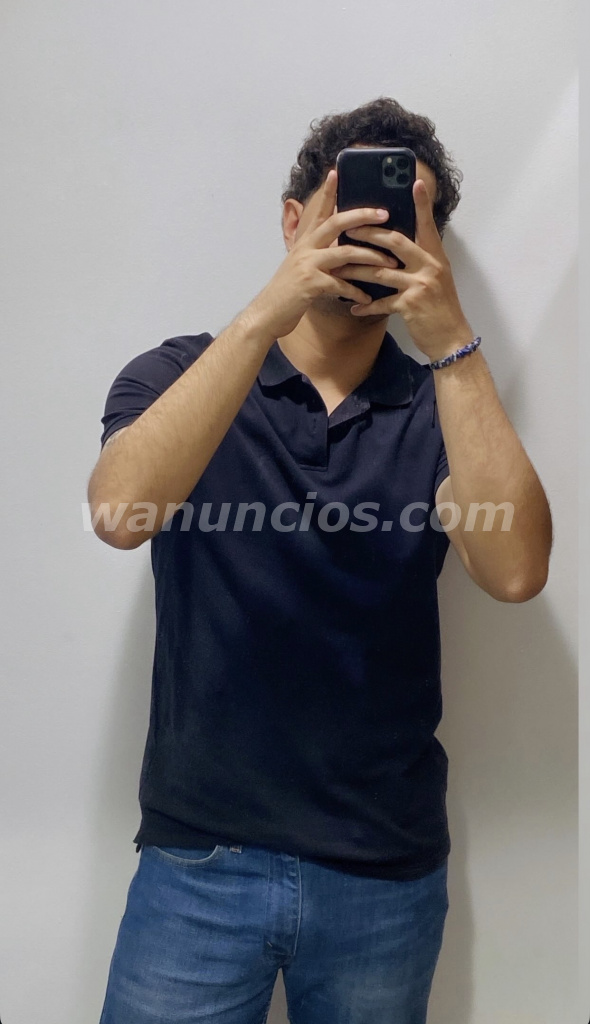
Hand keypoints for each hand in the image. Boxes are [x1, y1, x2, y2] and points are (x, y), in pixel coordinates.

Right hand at [245, 170, 398, 339]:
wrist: (267, 314)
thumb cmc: (289, 293)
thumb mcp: (301, 267)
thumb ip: (318, 256)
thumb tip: (340, 250)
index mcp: (305, 242)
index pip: (319, 211)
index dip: (327, 192)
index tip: (336, 172)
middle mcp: (306, 248)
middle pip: (336, 223)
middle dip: (362, 216)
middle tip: (384, 213)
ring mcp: (308, 265)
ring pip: (345, 253)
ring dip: (371, 257)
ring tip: (390, 263)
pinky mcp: (311, 285)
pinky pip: (341, 285)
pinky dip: (357, 292)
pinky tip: (368, 299)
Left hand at [335, 179, 472, 360]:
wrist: (451, 338)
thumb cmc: (441, 308)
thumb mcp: (437, 278)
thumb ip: (421, 261)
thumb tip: (398, 248)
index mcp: (435, 256)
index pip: (427, 225)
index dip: (421, 204)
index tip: (415, 182)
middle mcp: (429, 266)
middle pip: (395, 242)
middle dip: (369, 234)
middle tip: (348, 229)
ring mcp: (420, 285)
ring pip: (381, 272)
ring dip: (357, 270)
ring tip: (339, 269)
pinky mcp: (411, 305)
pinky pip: (382, 302)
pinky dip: (366, 305)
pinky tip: (354, 307)